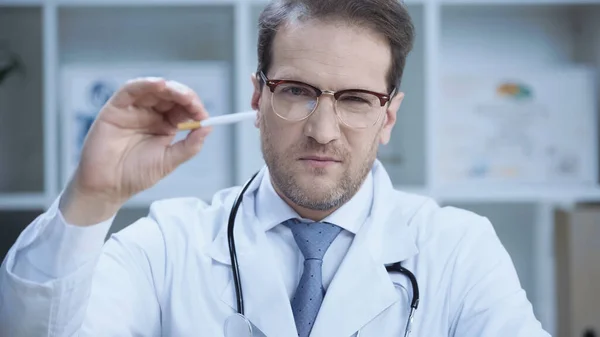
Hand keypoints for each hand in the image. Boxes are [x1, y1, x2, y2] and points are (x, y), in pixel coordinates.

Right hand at [60, 77, 210, 225]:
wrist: (108, 186)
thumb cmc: (136, 175)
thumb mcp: (169, 161)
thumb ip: (189, 146)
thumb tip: (208, 128)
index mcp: (165, 125)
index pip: (183, 109)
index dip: (194, 108)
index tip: (204, 115)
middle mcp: (150, 114)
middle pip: (171, 96)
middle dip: (185, 96)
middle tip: (193, 103)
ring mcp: (133, 109)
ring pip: (153, 89)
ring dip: (169, 88)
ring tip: (182, 94)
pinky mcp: (116, 107)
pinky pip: (130, 90)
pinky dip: (145, 84)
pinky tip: (160, 85)